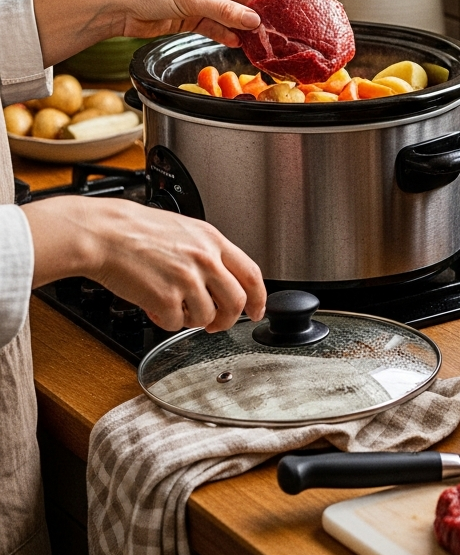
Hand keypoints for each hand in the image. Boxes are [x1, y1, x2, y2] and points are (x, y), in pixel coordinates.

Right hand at [24, 196, 265, 331]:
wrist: (104, 233)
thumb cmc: (136, 230)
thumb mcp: (185, 230)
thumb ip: (208, 252)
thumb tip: (223, 278)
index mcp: (213, 241)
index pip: (252, 274)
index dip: (260, 298)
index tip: (257, 311)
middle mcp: (205, 260)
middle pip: (236, 302)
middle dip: (228, 320)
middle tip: (215, 324)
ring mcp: (187, 279)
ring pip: (208, 317)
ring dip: (192, 320)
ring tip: (175, 308)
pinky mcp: (166, 298)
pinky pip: (176, 324)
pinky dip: (167, 322)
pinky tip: (155, 307)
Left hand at [112, 0, 284, 45]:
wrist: (117, 7)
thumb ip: (224, 11)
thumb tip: (255, 21)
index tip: (288, 1)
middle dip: (259, 11)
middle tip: (278, 26)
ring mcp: (202, 0)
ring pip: (232, 14)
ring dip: (244, 26)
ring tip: (263, 39)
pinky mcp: (193, 18)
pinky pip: (217, 26)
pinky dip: (228, 35)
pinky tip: (239, 44)